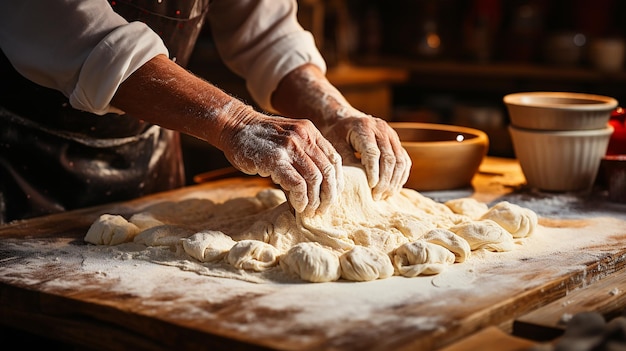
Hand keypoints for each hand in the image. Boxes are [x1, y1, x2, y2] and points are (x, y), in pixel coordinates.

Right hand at [219, 111, 343, 215]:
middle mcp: (303, 137)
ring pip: (315, 179)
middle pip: (328, 171)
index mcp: (310, 132)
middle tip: (322, 209)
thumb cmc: (259, 139)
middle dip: (329, 195)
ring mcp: (290, 147)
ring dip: (314, 200)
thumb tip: (316, 189)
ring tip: (309, 210)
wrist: (234, 126)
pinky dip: (301, 199)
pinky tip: (298, 206)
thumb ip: (303, 157)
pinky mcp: (275, 160)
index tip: (331, 196)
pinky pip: (297, 184)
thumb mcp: (288, 139)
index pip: (334, 160)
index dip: (336, 182)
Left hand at [322, 113, 410, 200]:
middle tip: (376, 196)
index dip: (373, 172)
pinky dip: (400, 177)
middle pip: (389, 158)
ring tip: (384, 195)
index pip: (373, 153)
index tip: (371, 187)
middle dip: (384, 181)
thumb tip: (355, 182)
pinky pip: (405, 161)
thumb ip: (345, 160)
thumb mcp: (336, 145)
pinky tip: (392, 188)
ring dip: (394, 181)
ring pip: (400, 161)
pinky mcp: (397, 143)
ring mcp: (392, 135)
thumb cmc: (338, 134)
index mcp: (364, 127)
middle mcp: (382, 129)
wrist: (346, 119)